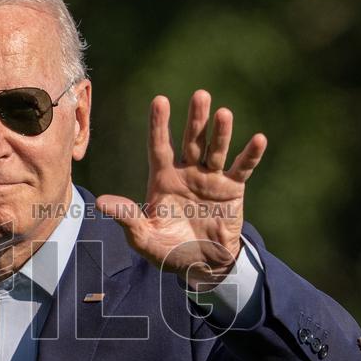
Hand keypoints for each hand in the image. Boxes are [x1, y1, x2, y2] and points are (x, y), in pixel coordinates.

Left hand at [96, 90, 266, 289]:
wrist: (203, 265)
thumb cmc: (169, 251)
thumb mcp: (145, 238)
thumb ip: (127, 219)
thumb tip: (101, 202)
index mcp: (163, 179)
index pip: (159, 147)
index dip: (159, 125)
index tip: (160, 100)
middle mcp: (187, 172)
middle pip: (191, 141)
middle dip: (196, 119)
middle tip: (200, 96)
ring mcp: (211, 178)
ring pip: (216, 149)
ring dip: (221, 132)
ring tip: (224, 114)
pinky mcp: (232, 188)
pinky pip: (242, 168)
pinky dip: (251, 155)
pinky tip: (259, 139)